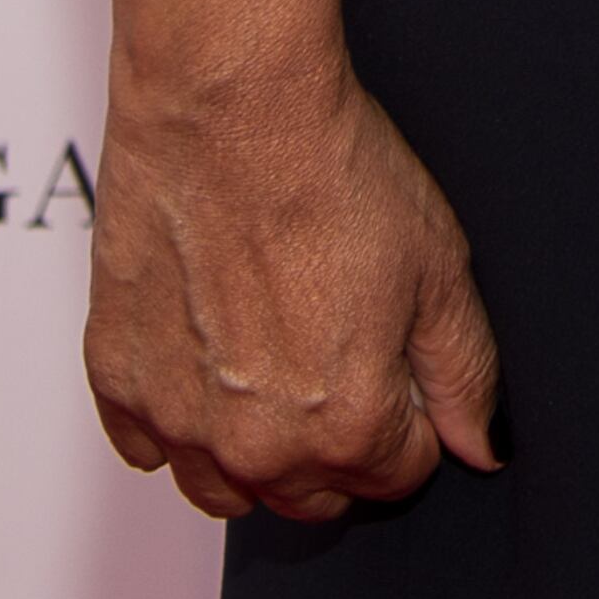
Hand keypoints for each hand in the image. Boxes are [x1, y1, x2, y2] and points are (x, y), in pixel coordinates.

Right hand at [86, 61, 503, 524]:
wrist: (231, 105)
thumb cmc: (332, 170)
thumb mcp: (440, 265)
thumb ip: (465, 372)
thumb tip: (480, 447)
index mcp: (350, 429)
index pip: (398, 473)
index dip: (408, 414)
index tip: (392, 353)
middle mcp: (259, 449)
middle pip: (313, 493)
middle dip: (337, 440)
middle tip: (334, 343)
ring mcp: (179, 422)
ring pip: (227, 489)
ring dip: (254, 446)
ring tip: (269, 352)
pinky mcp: (117, 381)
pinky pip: (148, 446)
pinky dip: (178, 415)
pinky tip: (205, 348)